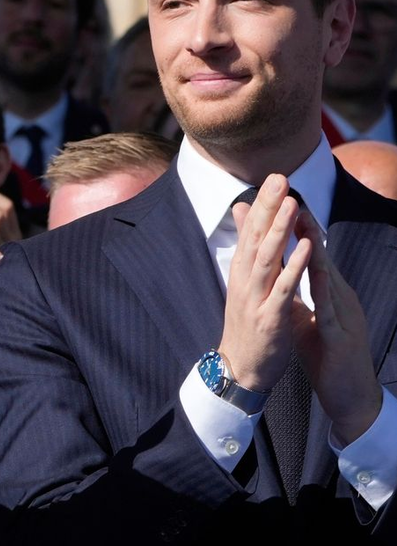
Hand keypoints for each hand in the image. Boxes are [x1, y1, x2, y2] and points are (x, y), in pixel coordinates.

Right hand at [218, 174, 311, 392]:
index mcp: (242, 272)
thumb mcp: (245, 282)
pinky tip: (305, 248)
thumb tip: (244, 214)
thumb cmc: (247, 324)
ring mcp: (255, 298)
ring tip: (292, 204)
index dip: (263, 205)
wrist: (240, 367)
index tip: (275, 178)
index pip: (252, 232)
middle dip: (268, 209)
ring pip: (266, 259)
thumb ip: (248, 248)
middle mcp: (245, 281)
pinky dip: (293, 267)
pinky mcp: (268, 317)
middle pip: (256, 239)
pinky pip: (283, 288)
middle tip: (279, 179)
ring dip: (279, 231)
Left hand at [291, 212, 381, 444]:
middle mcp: (339, 298)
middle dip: (307, 229)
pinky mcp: (340, 335)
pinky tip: (315, 272)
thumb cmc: (327, 354)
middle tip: (293, 197)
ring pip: (328, 276)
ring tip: (304, 223)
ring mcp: (343, 315)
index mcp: (328, 294)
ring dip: (316, 249)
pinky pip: (329, 308)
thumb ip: (296, 295)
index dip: (298, 231)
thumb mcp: (307, 318)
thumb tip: (282, 275)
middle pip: (322, 257)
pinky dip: (321, 288)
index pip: (313, 256)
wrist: (348, 394)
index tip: (281, 205)